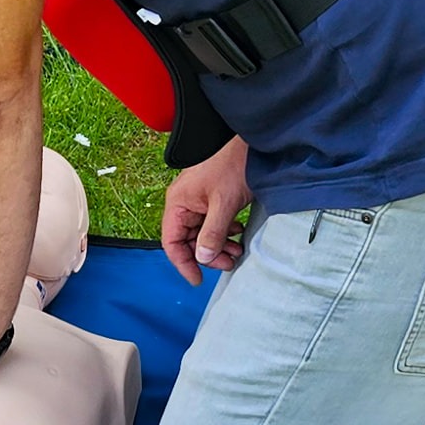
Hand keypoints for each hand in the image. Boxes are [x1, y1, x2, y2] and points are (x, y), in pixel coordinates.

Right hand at [161, 135, 250, 286]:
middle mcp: (184, 203)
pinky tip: (238, 234)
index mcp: (178, 203)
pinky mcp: (212, 199)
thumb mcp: (224, 204)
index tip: (198, 279)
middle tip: (228, 263)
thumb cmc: (233, 165)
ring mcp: (198, 201)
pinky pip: (212, 224)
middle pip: (188, 241)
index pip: (172, 242)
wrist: (252, 144)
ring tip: (236, 251)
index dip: (183, 263)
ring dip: (218, 246)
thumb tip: (202, 258)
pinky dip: (225, 233)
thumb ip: (212, 233)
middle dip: (207, 255)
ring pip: (202, 234)